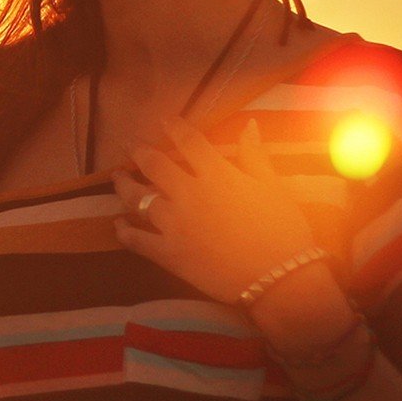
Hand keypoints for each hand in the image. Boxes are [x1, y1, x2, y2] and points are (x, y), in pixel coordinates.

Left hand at [111, 116, 323, 306]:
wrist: (279, 279)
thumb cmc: (283, 231)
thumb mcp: (274, 188)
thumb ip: (255, 156)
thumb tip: (250, 125)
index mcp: (216, 175)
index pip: (189, 142)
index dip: (173, 127)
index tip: (163, 120)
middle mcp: (189, 194)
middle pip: (153, 165)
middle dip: (137, 151)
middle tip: (128, 145)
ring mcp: (174, 224)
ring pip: (137, 199)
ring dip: (124, 186)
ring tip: (118, 178)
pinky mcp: (168, 253)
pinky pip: (136, 239)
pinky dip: (123, 230)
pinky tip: (118, 224)